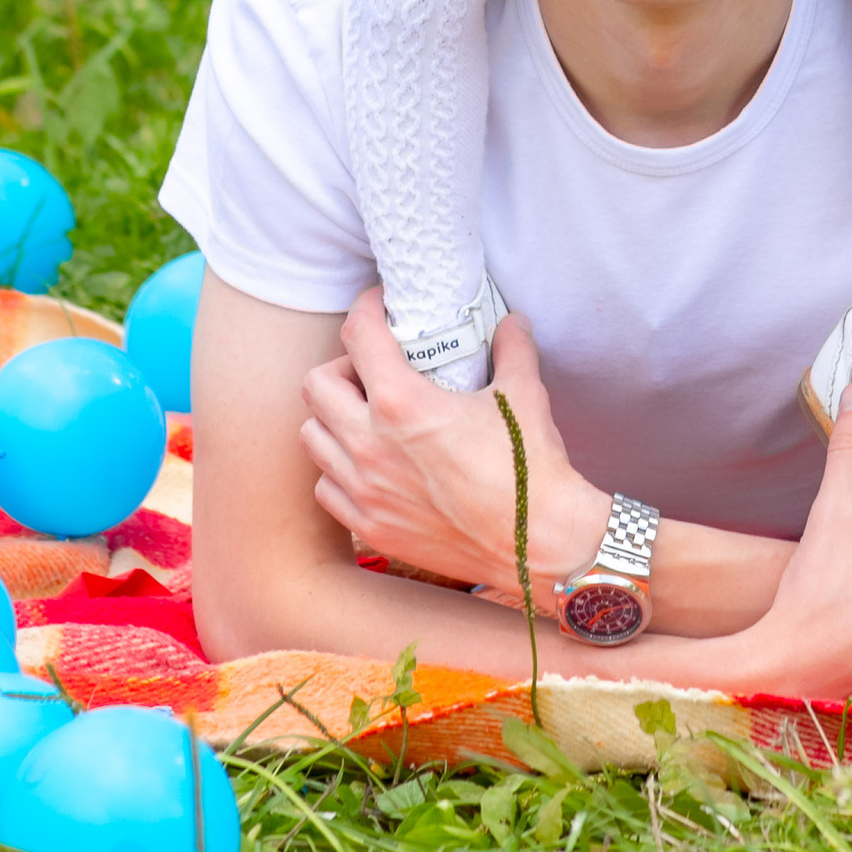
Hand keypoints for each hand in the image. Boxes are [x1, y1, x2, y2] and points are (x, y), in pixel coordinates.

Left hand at [301, 294, 599, 591]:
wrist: (538, 545)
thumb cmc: (529, 468)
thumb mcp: (522, 393)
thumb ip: (511, 348)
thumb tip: (510, 322)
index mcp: (402, 404)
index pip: (358, 336)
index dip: (366, 309)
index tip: (379, 306)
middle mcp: (370, 445)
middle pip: (317, 386)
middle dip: (342, 366)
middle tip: (373, 369)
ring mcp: (365, 492)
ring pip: (313, 437)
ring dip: (333, 419)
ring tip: (366, 416)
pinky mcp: (371, 527)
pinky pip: (326, 488)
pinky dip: (338, 470)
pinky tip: (370, 464)